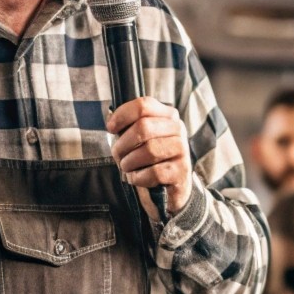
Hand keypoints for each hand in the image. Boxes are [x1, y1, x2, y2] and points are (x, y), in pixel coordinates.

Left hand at [107, 97, 192, 215]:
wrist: (170, 187)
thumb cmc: (150, 160)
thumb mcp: (140, 139)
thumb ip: (128, 127)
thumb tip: (111, 121)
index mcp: (167, 115)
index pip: (143, 105)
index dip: (122, 115)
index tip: (111, 128)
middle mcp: (178, 129)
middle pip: (144, 127)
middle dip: (123, 144)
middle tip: (118, 155)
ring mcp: (182, 149)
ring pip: (149, 150)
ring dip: (130, 162)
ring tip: (127, 168)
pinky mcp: (182, 171)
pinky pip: (155, 172)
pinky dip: (139, 177)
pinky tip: (138, 178)